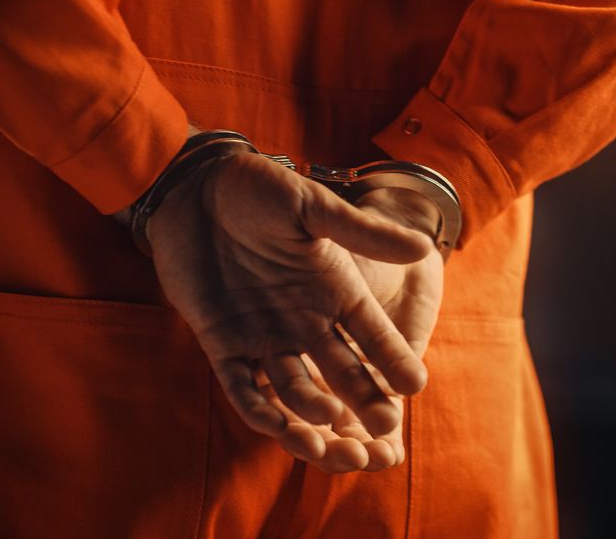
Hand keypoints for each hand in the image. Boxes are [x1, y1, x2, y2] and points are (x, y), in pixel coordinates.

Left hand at [147, 152, 436, 469]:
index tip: (415, 384)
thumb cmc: (258, 188)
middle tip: (386, 425)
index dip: (392, 358)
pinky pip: (242, 387)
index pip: (372, 333)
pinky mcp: (223, 343)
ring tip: (331, 421)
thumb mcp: (314, 208)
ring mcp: (265, 335)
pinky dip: (258, 408)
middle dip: (365, 399)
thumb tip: (422, 246)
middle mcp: (306, 319)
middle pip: (343, 369)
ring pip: (296, 387)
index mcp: (335, 289)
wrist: (193, 187)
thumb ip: (363, 232)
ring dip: (312, 407)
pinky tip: (275, 426)